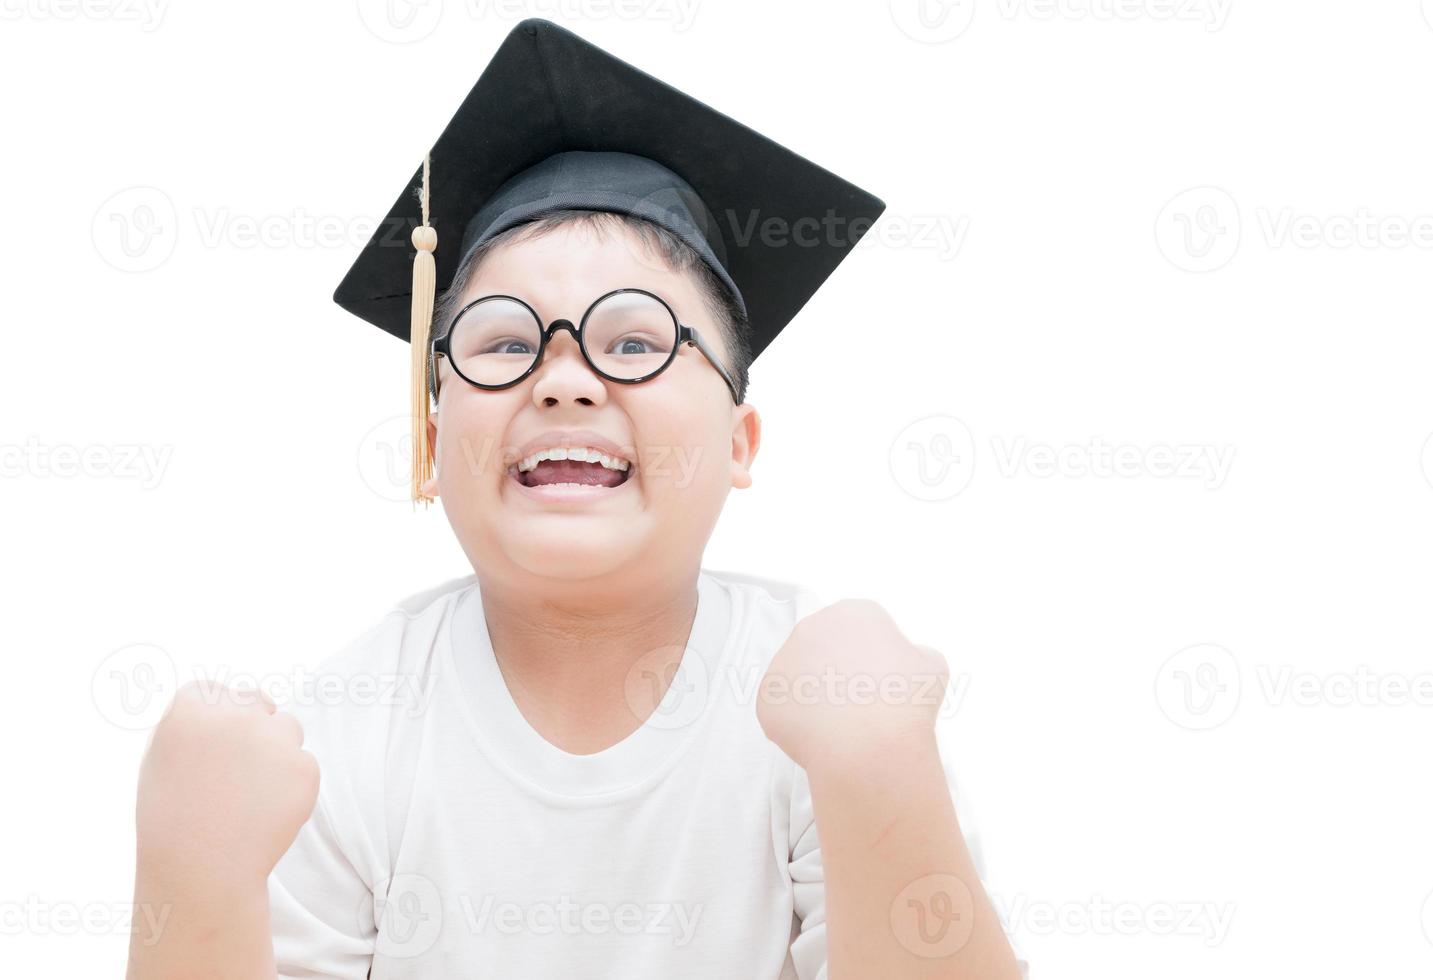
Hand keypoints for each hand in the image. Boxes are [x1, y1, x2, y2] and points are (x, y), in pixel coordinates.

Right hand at [136, 680, 319, 886]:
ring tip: (246, 798)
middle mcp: (234, 715)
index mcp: (189, 709)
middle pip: (257, 702)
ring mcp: (273, 738)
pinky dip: (292, 785)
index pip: (214, 691)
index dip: (216, 719)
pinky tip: (265, 813)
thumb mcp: (162, 759)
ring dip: (276, 754)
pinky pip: (303, 764)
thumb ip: (197, 722)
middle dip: (253, 728)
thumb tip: (237, 697)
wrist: (201, 872)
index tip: (212, 749)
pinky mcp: (304, 766)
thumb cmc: (173, 820)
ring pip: (288, 729)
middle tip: (235, 774)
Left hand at [756, 599, 948, 774]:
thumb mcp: (931, 666)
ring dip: (813, 695)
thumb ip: (914, 653)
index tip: (880, 680)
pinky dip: (796, 723)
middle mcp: (812, 628)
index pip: (859, 628)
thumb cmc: (905, 703)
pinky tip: (820, 738)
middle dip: (837, 671)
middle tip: (858, 702)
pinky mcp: (767, 696)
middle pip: (823, 647)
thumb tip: (904, 660)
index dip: (871, 657)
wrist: (870, 745)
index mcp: (853, 613)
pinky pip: (781, 708)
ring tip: (840, 725)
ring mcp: (784, 661)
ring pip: (798, 677)